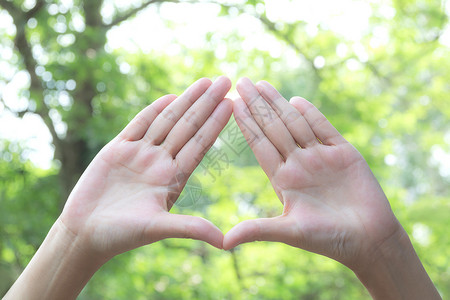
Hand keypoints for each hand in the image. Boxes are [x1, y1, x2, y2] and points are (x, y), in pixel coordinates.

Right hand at [60, 76, 231, 259]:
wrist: (84, 233)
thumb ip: (190, 228)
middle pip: (188, 126)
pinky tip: (171, 97)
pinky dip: (153, 110)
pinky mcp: (117, 150)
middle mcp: (160, 162)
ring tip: (205, 82)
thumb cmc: (121, 235)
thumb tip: (225, 242)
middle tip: (225, 79)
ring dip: (185, 100)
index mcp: (173, 178)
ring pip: (167, 121)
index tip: (231, 103)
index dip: (215, 124)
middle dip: (206, 103)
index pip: (199, 144)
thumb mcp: (158, 229)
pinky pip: (138, 125)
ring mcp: (140, 154)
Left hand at [223, 78, 400, 269]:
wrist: (369, 240)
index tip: (231, 104)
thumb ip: (257, 230)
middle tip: (240, 82)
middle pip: (274, 128)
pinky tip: (295, 100)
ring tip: (261, 84)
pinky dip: (311, 114)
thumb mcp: (289, 232)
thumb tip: (223, 243)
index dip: (246, 124)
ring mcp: (320, 157)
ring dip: (279, 103)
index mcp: (282, 180)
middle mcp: (298, 164)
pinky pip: (324, 129)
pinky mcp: (343, 153)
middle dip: (257, 105)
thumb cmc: (328, 239)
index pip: (260, 145)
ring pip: (295, 124)